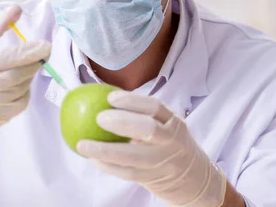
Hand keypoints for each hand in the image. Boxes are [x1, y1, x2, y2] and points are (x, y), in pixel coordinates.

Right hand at [0, 5, 50, 135]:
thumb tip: (16, 8)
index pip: (4, 59)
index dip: (28, 53)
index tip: (46, 46)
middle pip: (15, 78)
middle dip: (32, 66)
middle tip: (41, 57)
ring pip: (18, 94)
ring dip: (28, 82)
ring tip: (24, 73)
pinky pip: (16, 109)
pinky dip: (22, 97)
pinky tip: (17, 90)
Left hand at [77, 91, 226, 206]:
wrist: (192, 177)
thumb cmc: (169, 142)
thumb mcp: (166, 125)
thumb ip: (143, 114)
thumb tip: (102, 97)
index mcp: (173, 122)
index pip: (155, 107)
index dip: (132, 101)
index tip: (110, 97)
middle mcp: (171, 140)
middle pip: (148, 130)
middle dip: (122, 123)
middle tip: (98, 118)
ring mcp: (162, 161)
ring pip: (133, 156)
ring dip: (105, 151)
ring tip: (83, 144)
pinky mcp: (152, 178)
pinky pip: (127, 173)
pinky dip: (107, 166)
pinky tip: (92, 159)